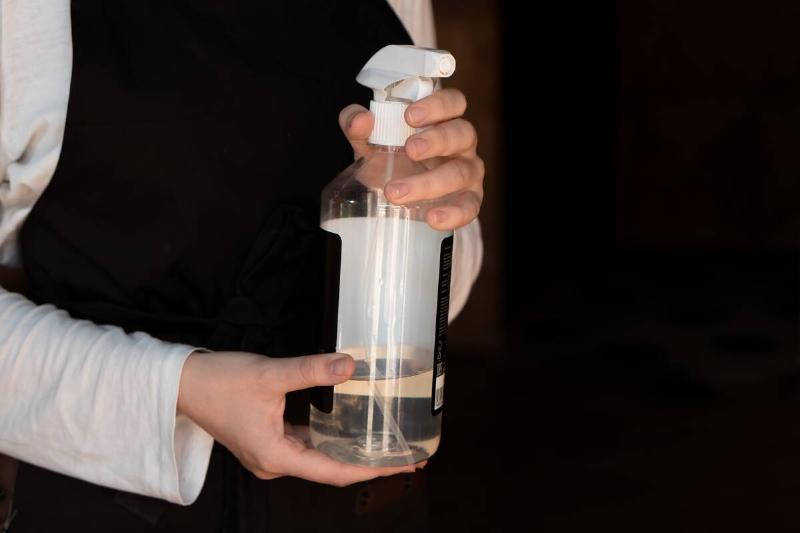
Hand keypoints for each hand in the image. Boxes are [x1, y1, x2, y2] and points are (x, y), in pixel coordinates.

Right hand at [177, 351, 422, 485]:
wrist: (181, 383)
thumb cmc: (220, 382)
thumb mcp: (271, 374)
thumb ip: (313, 370)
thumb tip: (352, 365)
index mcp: (277, 456)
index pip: (336, 471)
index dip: (373, 468)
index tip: (405, 463)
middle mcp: (274, 462)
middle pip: (331, 468)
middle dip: (368, 461)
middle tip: (406, 453)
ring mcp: (269, 453)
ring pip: (318, 457)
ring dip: (350, 450)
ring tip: (384, 442)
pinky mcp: (265, 440)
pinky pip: (305, 445)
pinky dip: (329, 439)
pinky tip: (347, 428)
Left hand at [339, 88, 484, 230]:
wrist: (393, 198)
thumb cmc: (391, 160)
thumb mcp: (369, 142)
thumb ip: (356, 125)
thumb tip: (360, 120)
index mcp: (442, 120)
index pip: (454, 102)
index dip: (438, 105)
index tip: (410, 115)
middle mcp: (461, 143)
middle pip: (463, 133)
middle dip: (437, 140)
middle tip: (410, 150)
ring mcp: (468, 172)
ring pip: (461, 172)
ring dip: (429, 182)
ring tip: (396, 192)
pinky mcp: (469, 200)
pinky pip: (470, 207)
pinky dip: (453, 213)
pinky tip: (431, 218)